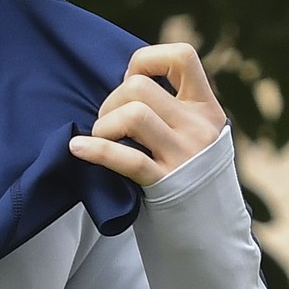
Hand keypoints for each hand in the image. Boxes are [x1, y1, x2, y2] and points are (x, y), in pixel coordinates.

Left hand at [68, 43, 226, 185]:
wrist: (209, 234)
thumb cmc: (186, 177)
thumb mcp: (192, 134)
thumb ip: (171, 108)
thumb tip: (123, 80)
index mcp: (207, 108)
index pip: (182, 55)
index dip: (146, 60)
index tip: (132, 81)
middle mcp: (200, 127)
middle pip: (139, 86)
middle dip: (111, 100)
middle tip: (108, 123)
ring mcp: (185, 155)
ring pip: (133, 114)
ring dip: (104, 124)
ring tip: (102, 138)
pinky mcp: (167, 184)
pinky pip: (126, 158)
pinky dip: (95, 150)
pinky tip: (78, 148)